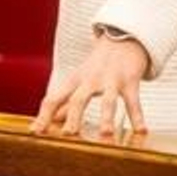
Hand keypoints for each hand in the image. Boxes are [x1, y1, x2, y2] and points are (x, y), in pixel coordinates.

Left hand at [30, 31, 148, 139]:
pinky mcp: (130, 81)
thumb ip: (65, 101)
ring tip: (106, 135)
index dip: (43, 115)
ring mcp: (111, 80)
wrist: (121, 39)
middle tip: (68, 135)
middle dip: (73, 117)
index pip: (53, 99)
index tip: (35, 133)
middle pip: (78, 99)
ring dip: (107, 118)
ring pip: (108, 101)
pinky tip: (141, 131)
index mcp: (73, 81)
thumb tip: (52, 121)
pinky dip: (137, 116)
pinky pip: (134, 101)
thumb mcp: (78, 81)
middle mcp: (90, 80)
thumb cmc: (96, 66)